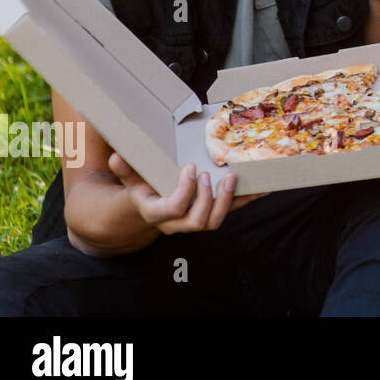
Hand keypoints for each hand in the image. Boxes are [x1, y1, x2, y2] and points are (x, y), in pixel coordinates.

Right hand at [108, 153, 264, 234]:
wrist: (150, 209)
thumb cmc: (142, 190)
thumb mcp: (131, 179)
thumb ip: (126, 170)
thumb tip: (116, 157)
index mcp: (157, 213)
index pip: (172, 209)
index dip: (184, 192)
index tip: (190, 169)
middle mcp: (177, 222)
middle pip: (198, 222)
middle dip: (208, 199)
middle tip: (211, 174)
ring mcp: (195, 219)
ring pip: (215, 221)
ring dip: (227, 200)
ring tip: (231, 177)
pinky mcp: (211, 213)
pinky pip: (231, 210)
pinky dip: (248, 198)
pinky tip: (263, 186)